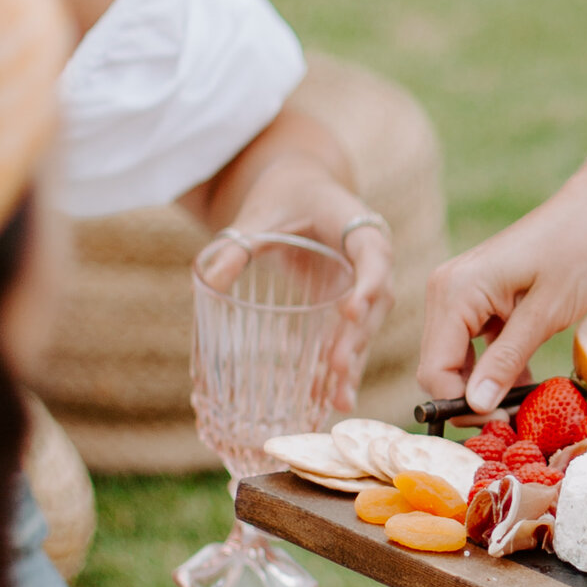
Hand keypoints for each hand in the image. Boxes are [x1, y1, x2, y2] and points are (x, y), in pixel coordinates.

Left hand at [235, 156, 392, 413]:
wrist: (301, 187)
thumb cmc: (285, 192)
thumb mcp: (261, 213)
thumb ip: (240, 242)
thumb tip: (209, 280)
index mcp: (359, 226)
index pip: (374, 255)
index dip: (368, 284)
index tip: (350, 310)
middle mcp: (371, 259)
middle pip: (377, 301)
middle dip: (358, 337)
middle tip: (338, 366)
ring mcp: (362, 284)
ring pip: (367, 327)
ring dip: (354, 361)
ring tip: (338, 400)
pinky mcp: (347, 302)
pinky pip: (349, 335)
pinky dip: (340, 364)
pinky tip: (328, 399)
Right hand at [418, 184, 586, 410]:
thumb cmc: (573, 255)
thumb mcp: (544, 314)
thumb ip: (507, 359)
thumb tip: (475, 406)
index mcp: (454, 292)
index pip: (433, 369)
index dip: (460, 404)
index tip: (500, 421)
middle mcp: (444, 292)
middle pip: (439, 367)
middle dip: (472, 396)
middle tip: (517, 413)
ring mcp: (455, 295)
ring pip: (454, 360)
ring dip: (485, 383)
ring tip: (525, 397)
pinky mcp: (471, 300)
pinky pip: (470, 346)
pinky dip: (493, 365)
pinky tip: (525, 376)